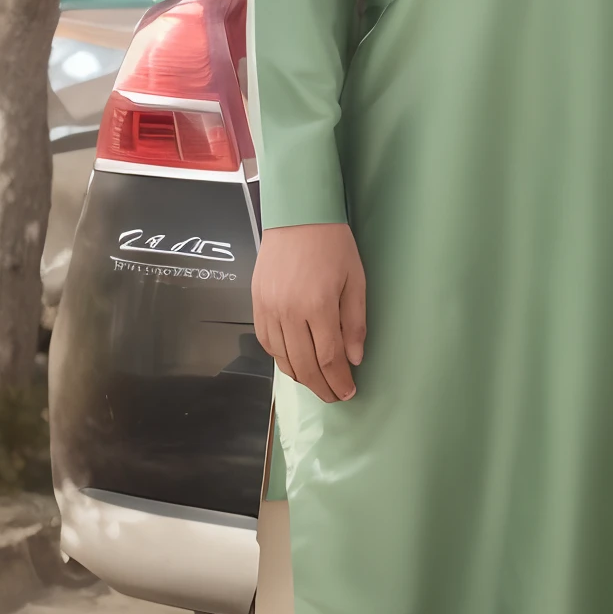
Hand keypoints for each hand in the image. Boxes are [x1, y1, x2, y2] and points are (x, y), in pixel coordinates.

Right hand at [252, 223, 366, 402]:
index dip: (339, 380)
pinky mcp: (256, 304)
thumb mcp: (356, 280)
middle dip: (322, 386)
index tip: (349, 392)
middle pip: (304, 365)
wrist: (298, 216)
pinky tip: (294, 363)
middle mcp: (289, 313)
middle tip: (335, 396)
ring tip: (318, 384)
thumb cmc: (333, 245)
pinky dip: (281, 359)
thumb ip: (355, 323)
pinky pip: (266, 342)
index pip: (329, 358)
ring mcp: (268, 309)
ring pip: (283, 358)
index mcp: (317, 306)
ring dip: (301, 377)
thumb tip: (354, 359)